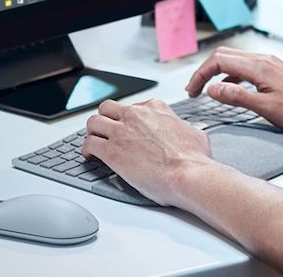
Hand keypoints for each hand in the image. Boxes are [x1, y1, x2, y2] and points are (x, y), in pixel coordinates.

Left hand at [82, 99, 212, 205]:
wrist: (188, 174)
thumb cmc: (195, 159)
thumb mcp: (195, 133)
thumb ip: (183, 128)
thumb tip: (186, 131)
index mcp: (156, 109)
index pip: (135, 106)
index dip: (130, 119)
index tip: (129, 128)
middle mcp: (136, 116)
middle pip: (109, 108)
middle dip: (106, 119)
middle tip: (107, 130)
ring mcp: (122, 132)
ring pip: (94, 122)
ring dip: (93, 132)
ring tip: (95, 141)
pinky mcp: (112, 151)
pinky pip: (89, 144)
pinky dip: (87, 150)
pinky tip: (90, 156)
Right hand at [186, 47, 282, 135]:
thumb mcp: (266, 108)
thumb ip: (237, 97)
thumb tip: (212, 89)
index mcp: (259, 67)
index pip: (219, 61)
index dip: (201, 75)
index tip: (192, 92)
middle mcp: (264, 60)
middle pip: (224, 56)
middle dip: (205, 71)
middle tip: (194, 90)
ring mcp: (270, 64)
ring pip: (235, 61)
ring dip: (218, 73)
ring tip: (208, 91)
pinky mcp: (275, 71)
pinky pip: (247, 68)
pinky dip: (232, 77)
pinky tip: (231, 91)